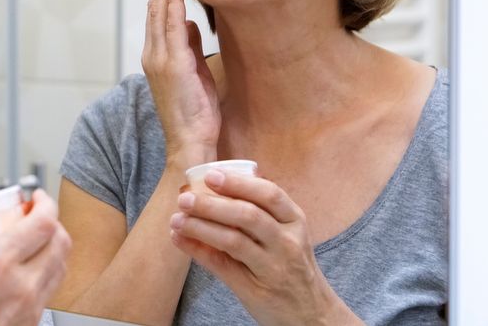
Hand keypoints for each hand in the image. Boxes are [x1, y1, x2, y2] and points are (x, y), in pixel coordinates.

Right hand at [0, 189, 71, 325]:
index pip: (42, 224)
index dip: (45, 202)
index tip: (35, 196)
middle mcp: (23, 285)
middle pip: (60, 239)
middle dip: (53, 219)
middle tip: (36, 212)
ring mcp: (33, 305)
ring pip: (63, 262)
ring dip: (55, 242)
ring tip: (36, 236)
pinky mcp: (35, 320)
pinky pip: (55, 285)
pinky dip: (52, 267)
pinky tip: (31, 267)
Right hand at [142, 0, 220, 165]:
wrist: (190, 143)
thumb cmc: (195, 114)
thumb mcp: (194, 74)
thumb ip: (188, 48)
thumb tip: (188, 24)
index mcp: (158, 56)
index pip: (158, 12)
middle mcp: (153, 53)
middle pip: (155, 4)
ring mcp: (160, 58)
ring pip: (159, 9)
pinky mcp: (172, 64)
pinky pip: (169, 24)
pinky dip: (171, 0)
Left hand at [169, 171, 360, 325]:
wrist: (310, 313)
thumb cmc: (292, 264)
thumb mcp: (289, 233)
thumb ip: (262, 211)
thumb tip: (217, 183)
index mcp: (295, 221)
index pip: (269, 194)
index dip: (238, 183)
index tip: (211, 175)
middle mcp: (287, 242)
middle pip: (248, 215)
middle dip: (211, 204)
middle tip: (184, 198)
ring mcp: (273, 267)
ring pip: (233, 241)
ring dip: (200, 227)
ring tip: (177, 219)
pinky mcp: (255, 289)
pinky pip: (222, 266)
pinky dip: (197, 250)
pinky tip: (179, 239)